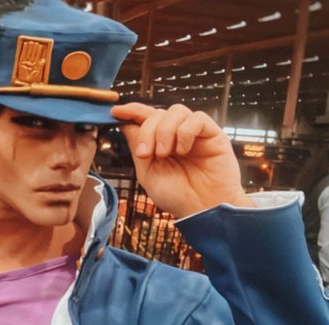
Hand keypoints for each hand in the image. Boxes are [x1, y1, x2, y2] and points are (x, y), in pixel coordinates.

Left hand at [111, 103, 254, 217]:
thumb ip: (137, 148)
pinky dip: (185, 131)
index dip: (131, 111)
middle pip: (157, 113)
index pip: (145, 118)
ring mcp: (195, 133)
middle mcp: (177, 135)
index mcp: (159, 143)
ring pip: (176, 111)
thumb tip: (125, 124)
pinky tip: (183, 150)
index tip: (115, 112)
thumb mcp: (148, 174)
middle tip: (147, 154)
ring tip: (165, 153)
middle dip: (147, 131)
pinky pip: (197, 118)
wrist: (202, 211)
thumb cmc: (177, 197)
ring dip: (164, 131)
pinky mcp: (213, 134)